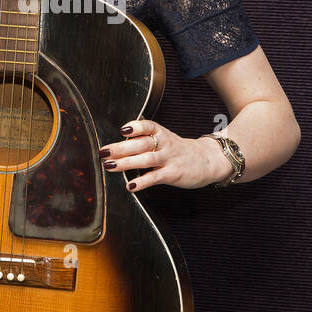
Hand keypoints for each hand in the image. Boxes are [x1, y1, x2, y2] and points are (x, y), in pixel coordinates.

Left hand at [98, 119, 226, 191]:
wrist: (208, 160)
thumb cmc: (179, 150)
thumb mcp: (164, 138)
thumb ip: (144, 138)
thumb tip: (119, 140)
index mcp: (161, 133)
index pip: (147, 126)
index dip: (135, 127)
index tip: (122, 130)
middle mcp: (164, 144)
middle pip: (141, 143)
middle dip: (121, 147)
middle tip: (103, 151)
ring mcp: (169, 159)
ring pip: (146, 159)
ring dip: (126, 163)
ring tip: (110, 166)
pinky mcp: (173, 174)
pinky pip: (155, 177)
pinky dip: (142, 182)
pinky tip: (130, 186)